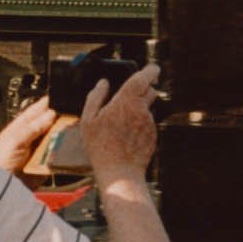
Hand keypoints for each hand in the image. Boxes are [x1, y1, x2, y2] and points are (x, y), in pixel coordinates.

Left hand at [0, 94, 59, 175]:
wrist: (0, 186)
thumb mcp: (14, 140)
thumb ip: (32, 127)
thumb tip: (49, 115)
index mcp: (21, 127)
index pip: (36, 110)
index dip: (47, 104)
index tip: (59, 100)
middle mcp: (32, 137)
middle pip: (50, 125)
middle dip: (59, 122)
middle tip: (67, 119)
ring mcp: (39, 151)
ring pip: (57, 140)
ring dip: (61, 138)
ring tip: (66, 134)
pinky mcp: (46, 164)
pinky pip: (58, 156)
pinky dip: (62, 154)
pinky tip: (64, 150)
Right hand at [78, 63, 159, 178]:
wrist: (119, 172)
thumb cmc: (101, 147)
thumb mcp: (88, 120)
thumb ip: (95, 97)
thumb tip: (103, 83)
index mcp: (126, 102)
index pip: (144, 78)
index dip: (149, 70)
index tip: (151, 69)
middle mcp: (142, 110)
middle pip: (151, 91)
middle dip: (143, 89)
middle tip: (128, 98)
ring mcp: (150, 124)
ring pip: (148, 108)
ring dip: (139, 110)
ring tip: (122, 124)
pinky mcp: (153, 136)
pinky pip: (148, 124)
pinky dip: (140, 125)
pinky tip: (127, 136)